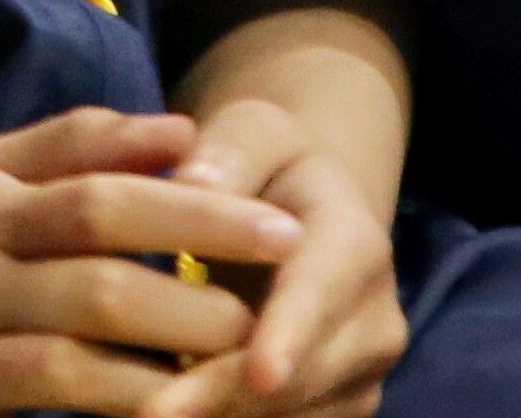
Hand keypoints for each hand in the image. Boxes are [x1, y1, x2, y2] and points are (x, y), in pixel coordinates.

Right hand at [0, 111, 308, 414]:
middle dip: (200, 286)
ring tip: (243, 362)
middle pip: (97, 271)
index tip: (282, 221)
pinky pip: (42, 407)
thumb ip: (71, 147)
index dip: (193, 205)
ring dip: (168, 360)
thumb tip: (181, 125)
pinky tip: (168, 406)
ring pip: (74, 354)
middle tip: (283, 300)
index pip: (98, 192)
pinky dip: (112, 407)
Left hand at [148, 98, 403, 417]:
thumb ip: (229, 150)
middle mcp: (375, 321)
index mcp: (356, 244)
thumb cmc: (268, 166)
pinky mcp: (335, 408)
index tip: (259, 371)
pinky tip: (170, 414)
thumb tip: (194, 183)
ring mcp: (360, 375)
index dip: (291, 333)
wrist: (306, 211)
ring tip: (145, 416)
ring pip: (293, 414)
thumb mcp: (252, 131)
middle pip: (304, 373)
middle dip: (228, 396)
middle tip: (152, 414)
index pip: (322, 292)